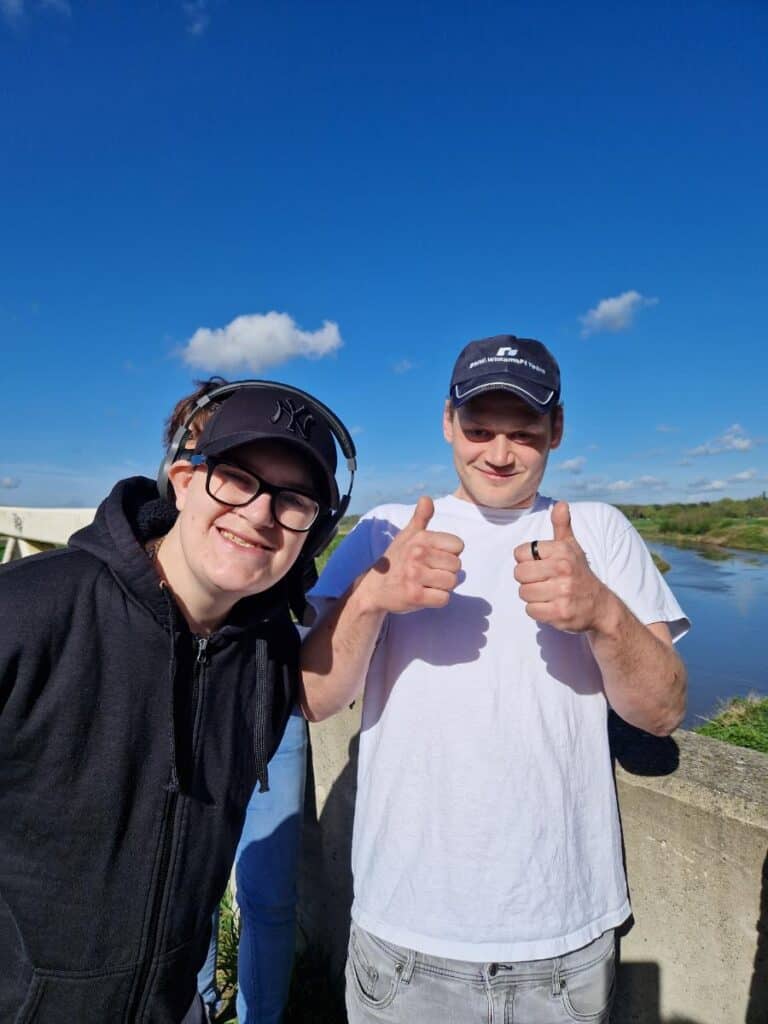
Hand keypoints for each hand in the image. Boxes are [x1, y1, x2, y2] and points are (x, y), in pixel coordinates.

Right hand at [359, 496, 463, 613]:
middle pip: (457, 566)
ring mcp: (415, 576)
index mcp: (420, 538)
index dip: (450, 553)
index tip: (434, 557)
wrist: (374, 588)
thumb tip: (426, 498)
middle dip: (446, 571)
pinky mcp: (415, 596)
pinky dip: (437, 599)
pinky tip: (424, 594)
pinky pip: (444, 599)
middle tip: (429, 573)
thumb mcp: (406, 536)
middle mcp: (417, 555)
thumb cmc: (396, 560)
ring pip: (452, 582)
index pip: (458, 545)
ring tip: (427, 583)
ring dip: (443, 586)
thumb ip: (420, 517)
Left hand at [513, 502, 608, 632]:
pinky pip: (531, 610)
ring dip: (532, 596)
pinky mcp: (560, 613)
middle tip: (542, 581)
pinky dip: (537, 611)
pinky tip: (551, 606)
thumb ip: (562, 526)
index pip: (520, 553)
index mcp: (562, 551)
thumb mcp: (572, 547)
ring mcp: (562, 592)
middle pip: (519, 574)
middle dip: (527, 580)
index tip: (540, 565)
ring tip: (548, 593)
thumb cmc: (578, 573)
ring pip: (524, 593)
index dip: (526, 561)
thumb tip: (561, 504)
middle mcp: (563, 569)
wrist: (599, 605)